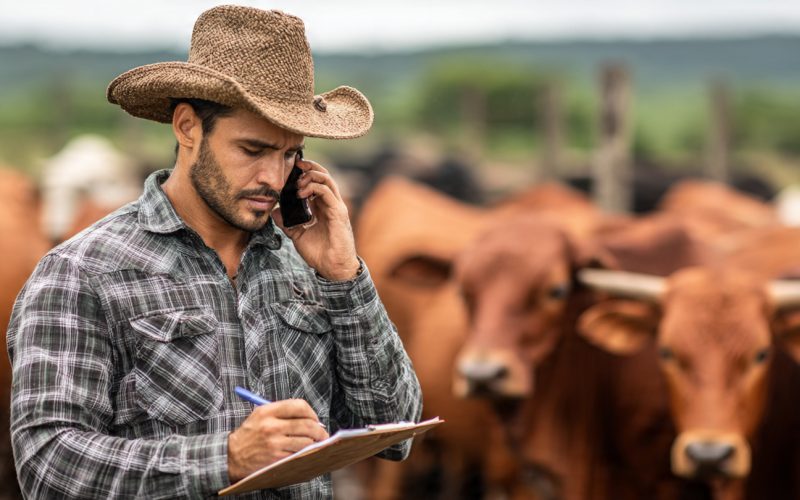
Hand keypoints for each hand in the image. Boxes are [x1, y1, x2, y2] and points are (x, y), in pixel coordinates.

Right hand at [227, 399, 328, 482]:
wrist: (232, 455)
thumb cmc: (250, 434)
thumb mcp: (261, 415)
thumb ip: (283, 413)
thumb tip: (309, 417)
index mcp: (268, 411)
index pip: (299, 406)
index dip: (311, 412)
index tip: (315, 419)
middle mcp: (271, 426)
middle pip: (306, 424)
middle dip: (319, 430)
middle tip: (323, 433)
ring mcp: (274, 443)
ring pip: (305, 441)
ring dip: (314, 443)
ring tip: (315, 443)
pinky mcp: (276, 458)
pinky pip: (298, 454)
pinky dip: (304, 453)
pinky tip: (304, 452)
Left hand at [272, 158, 359, 280]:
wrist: (333, 268)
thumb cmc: (320, 254)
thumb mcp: (298, 236)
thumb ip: (287, 223)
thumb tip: (274, 212)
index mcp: (324, 207)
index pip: (317, 182)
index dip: (306, 172)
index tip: (292, 169)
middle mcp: (331, 204)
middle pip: (324, 175)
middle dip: (309, 167)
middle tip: (295, 165)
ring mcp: (336, 207)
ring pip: (327, 180)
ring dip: (310, 176)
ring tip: (297, 182)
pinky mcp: (338, 213)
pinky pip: (327, 192)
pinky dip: (314, 188)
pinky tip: (301, 193)